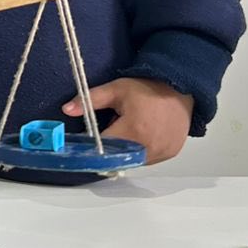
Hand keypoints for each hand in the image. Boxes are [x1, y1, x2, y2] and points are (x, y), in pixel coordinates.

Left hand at [64, 78, 192, 163]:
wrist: (179, 87)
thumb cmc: (148, 88)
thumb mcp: (116, 89)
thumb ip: (90, 100)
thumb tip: (68, 110)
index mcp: (133, 132)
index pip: (103, 147)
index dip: (94, 143)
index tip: (90, 137)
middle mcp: (148, 147)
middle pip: (117, 156)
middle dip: (112, 145)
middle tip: (117, 126)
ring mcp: (160, 153)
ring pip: (132, 160)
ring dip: (126, 149)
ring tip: (132, 128)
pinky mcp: (169, 153)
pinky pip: (148, 159)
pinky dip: (141, 151)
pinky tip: (143, 133)